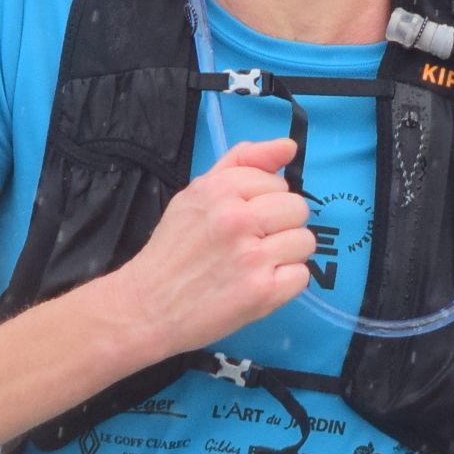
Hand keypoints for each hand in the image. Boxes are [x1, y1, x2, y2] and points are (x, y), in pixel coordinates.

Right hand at [106, 134, 313, 358]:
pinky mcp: (263, 291)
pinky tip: (257, 285)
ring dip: (285, 255)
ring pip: (305, 241)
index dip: (263, 203)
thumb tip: (288, 146)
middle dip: (279, 226)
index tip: (241, 221)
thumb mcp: (197, 193)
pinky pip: (302, 275)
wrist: (148, 306)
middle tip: (250, 244)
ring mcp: (253, 256)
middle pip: (297, 209)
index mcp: (220, 189)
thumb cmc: (174, 250)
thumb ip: (242, 162)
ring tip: (254, 265)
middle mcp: (239, 218)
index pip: (277, 183)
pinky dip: (284, 284)